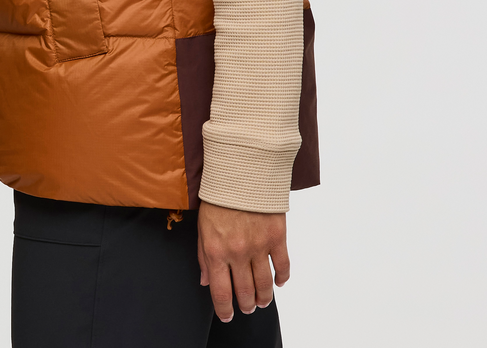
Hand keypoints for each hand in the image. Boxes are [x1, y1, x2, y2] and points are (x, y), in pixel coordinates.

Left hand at [197, 201, 289, 321]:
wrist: (242, 171)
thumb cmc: (219, 197)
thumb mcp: (203, 226)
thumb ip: (203, 256)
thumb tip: (205, 281)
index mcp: (216, 250)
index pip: (221, 292)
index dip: (225, 309)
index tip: (228, 315)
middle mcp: (237, 252)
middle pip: (245, 292)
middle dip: (246, 304)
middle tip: (247, 306)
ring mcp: (259, 246)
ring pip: (264, 285)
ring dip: (263, 298)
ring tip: (261, 301)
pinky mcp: (277, 237)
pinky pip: (283, 266)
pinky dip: (282, 278)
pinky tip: (278, 282)